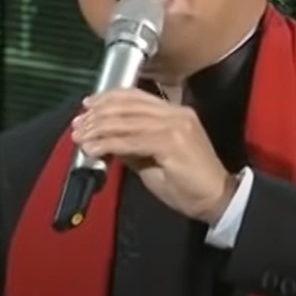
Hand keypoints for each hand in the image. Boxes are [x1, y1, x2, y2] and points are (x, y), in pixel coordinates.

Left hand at [71, 88, 237, 224]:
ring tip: (80, 137)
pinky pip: (131, 140)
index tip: (88, 105)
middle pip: (128, 105)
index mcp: (174, 112)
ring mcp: (175, 125)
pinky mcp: (171, 142)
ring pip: (127, 121)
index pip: (136, 96)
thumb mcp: (154, 160)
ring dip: (98, 128)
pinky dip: (108, 143)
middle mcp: (176, 113)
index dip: (108, 98)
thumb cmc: (188, 184)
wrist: (217, 199)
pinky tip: (93, 149)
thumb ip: (134, 145)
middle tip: (78, 124)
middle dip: (98, 113)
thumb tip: (107, 140)